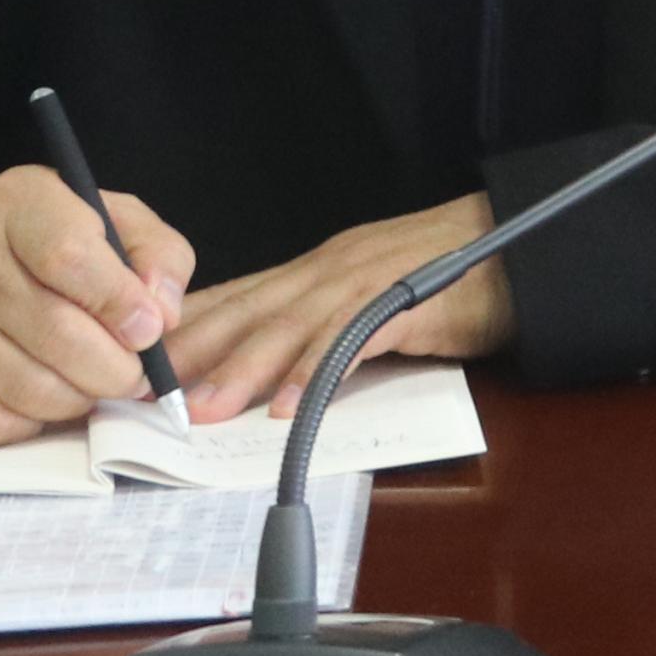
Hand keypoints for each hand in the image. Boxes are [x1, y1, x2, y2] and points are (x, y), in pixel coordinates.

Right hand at [0, 165, 194, 444]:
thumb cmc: (57, 246)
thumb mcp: (117, 223)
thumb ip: (158, 257)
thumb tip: (161, 316)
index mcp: (20, 203)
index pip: (67, 255)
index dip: (118, 302)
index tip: (149, 331)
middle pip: (53, 332)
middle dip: (113, 368)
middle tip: (136, 376)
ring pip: (26, 388)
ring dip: (79, 400)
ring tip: (95, 385)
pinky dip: (34, 426)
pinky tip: (48, 400)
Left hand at [162, 195, 508, 424]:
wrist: (520, 245)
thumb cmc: (447, 274)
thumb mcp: (368, 293)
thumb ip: (318, 325)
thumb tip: (265, 370)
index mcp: (318, 269)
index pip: (236, 297)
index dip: (185, 331)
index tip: (135, 364)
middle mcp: (331, 270)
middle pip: (251, 312)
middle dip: (194, 355)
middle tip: (146, 395)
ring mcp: (367, 284)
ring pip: (292, 328)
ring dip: (243, 370)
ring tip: (204, 410)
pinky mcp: (408, 305)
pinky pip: (353, 342)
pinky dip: (317, 374)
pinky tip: (289, 407)